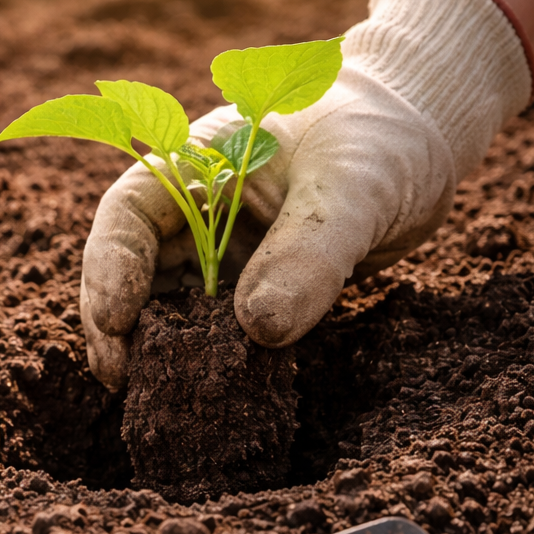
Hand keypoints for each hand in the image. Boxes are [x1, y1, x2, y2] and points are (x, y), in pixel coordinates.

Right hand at [79, 0, 533, 390]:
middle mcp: (196, 209)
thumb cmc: (384, 137)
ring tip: (156, 396)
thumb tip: (259, 330)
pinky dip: (207, 359)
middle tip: (120, 379)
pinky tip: (210, 393)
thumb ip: (309, 252)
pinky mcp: (255, 285)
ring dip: (158, 348)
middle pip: (132, 268)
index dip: (110, 268)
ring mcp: (223, 250)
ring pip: (168, 304)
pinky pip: (217, 327)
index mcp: (196, 162)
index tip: (116, 322)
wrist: (424, 139)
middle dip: (118, 324)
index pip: (128, 215)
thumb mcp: (353, 187)